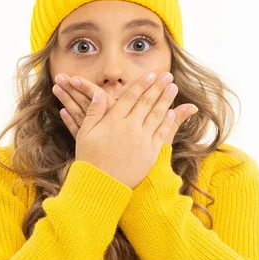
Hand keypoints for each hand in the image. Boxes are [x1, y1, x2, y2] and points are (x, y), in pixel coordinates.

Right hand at [62, 71, 197, 189]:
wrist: (100, 184)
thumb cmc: (89, 159)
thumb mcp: (85, 133)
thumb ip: (94, 112)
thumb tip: (98, 93)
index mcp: (113, 120)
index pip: (131, 97)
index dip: (142, 84)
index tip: (151, 74)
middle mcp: (130, 127)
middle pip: (147, 102)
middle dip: (158, 87)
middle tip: (167, 76)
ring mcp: (142, 140)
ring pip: (157, 115)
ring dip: (166, 100)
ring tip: (173, 88)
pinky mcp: (150, 153)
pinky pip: (161, 134)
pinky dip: (167, 122)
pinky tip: (171, 112)